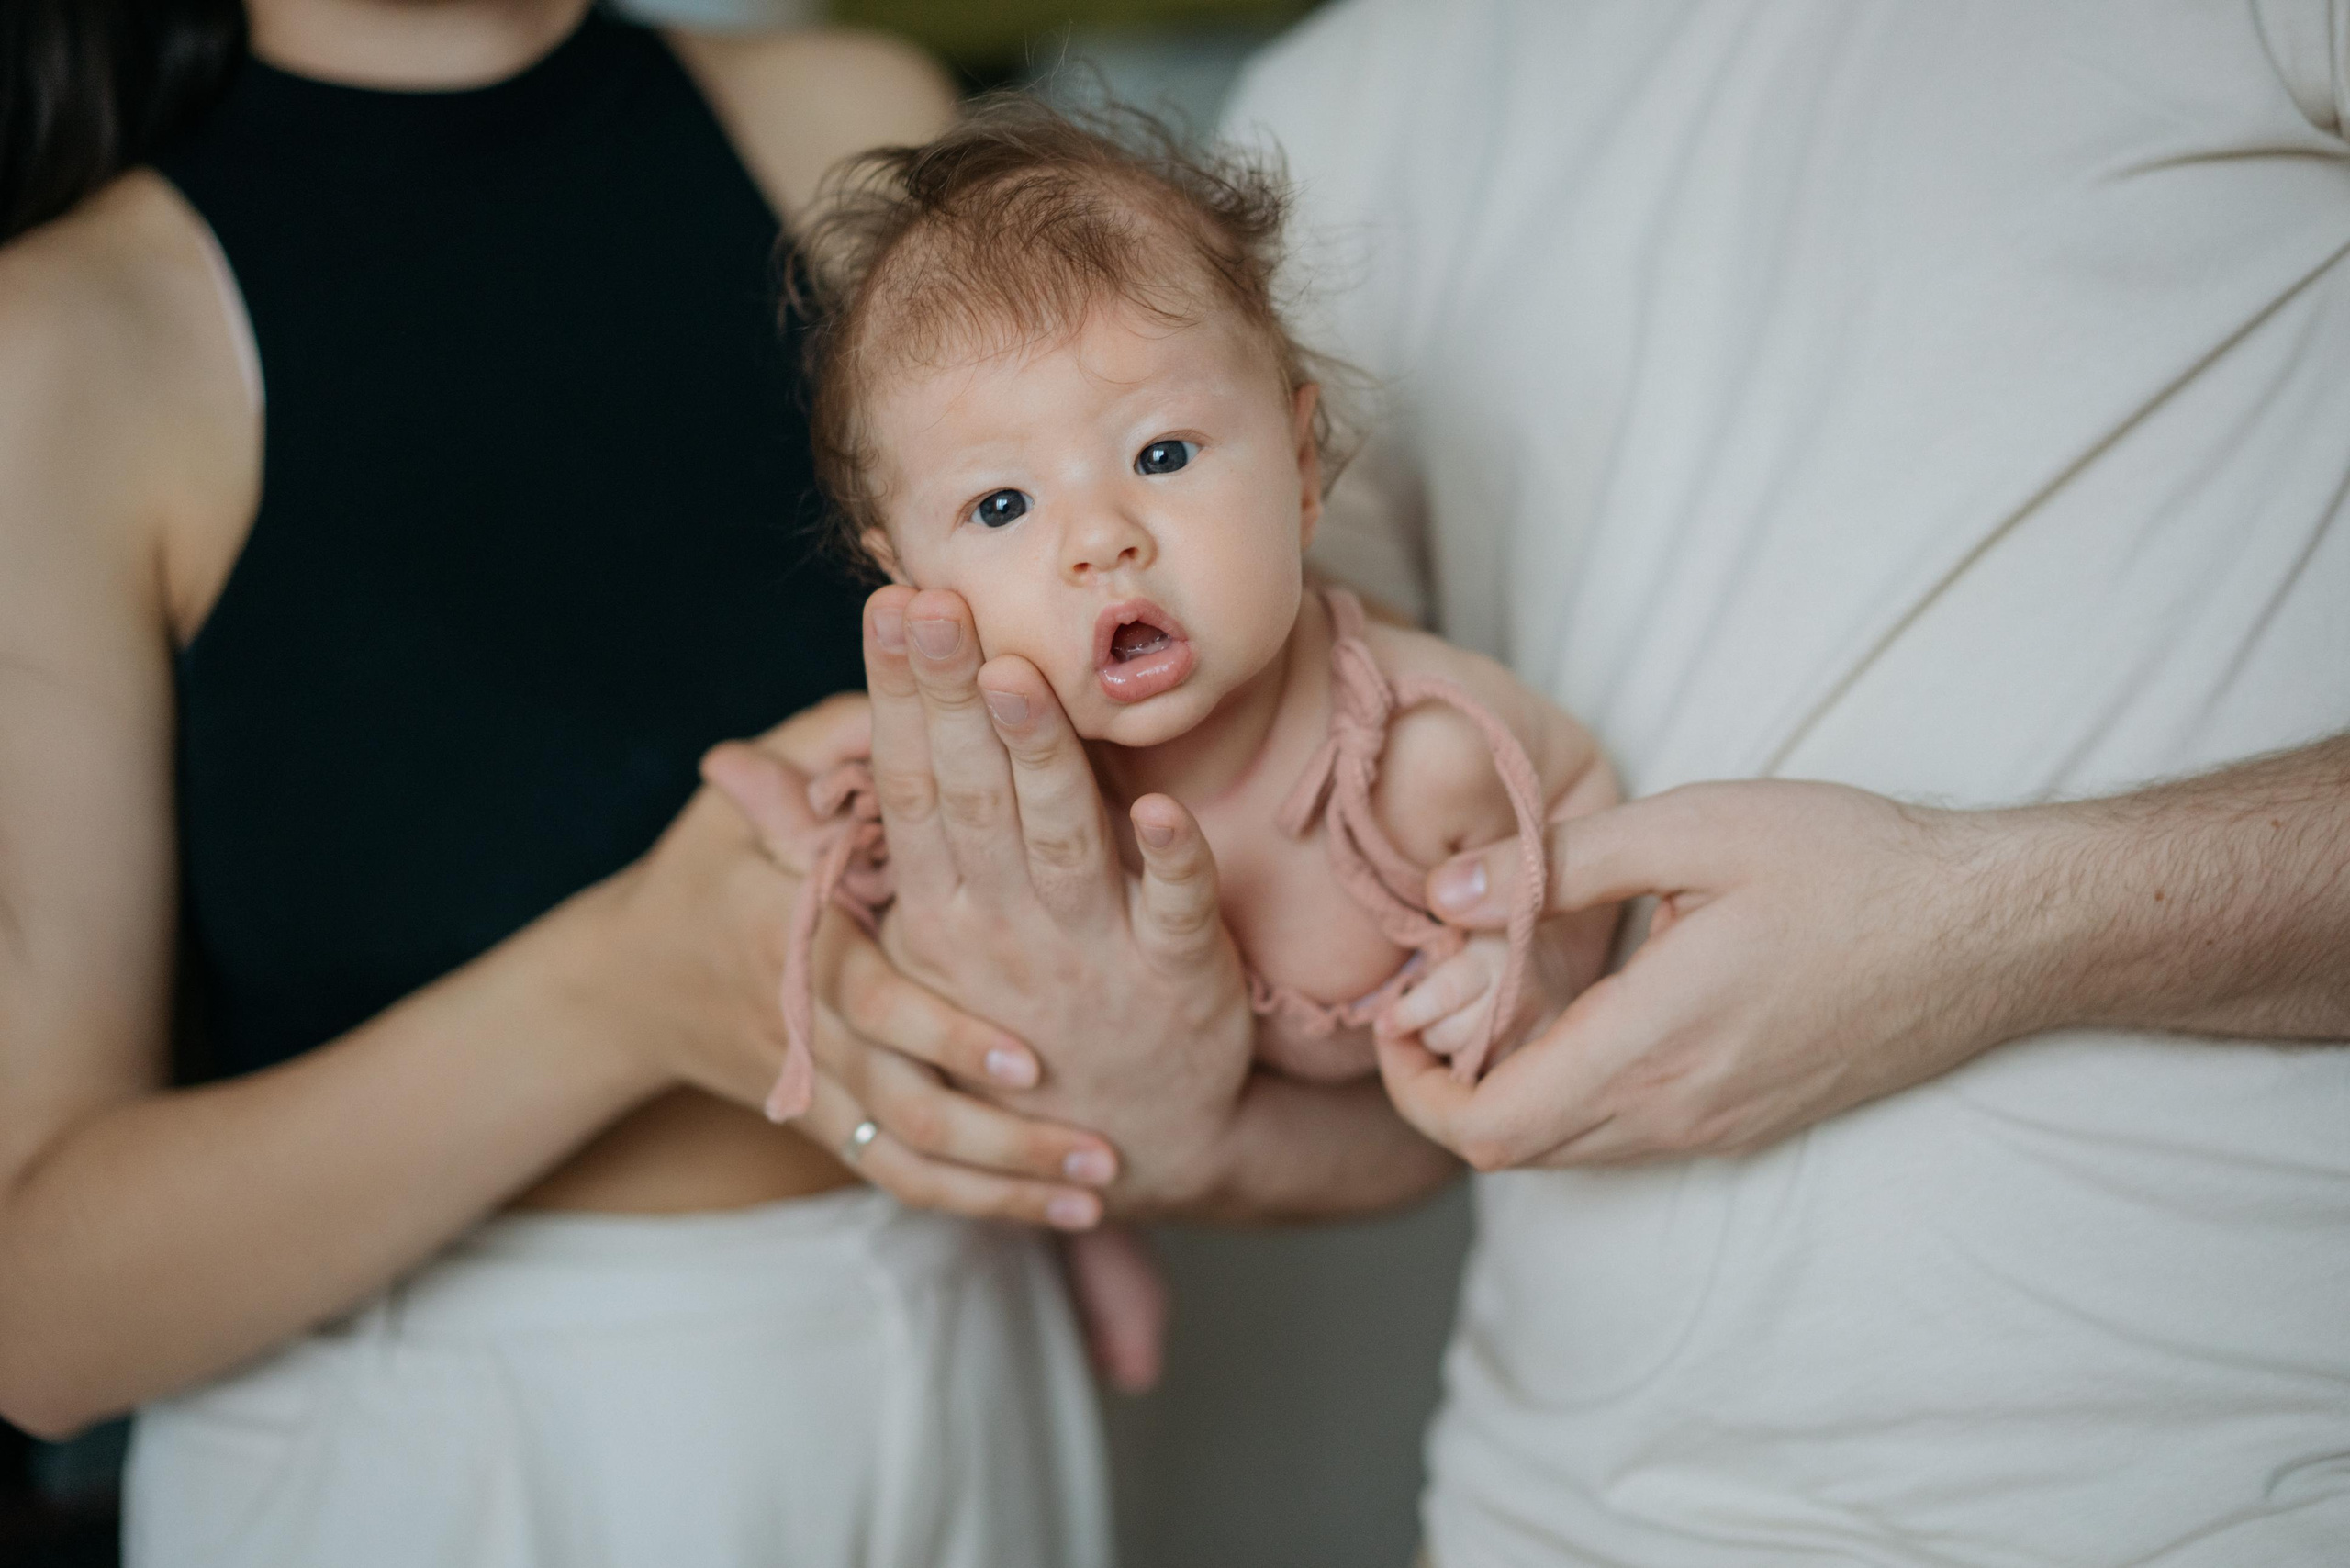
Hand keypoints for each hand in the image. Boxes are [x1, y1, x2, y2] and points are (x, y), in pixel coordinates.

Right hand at [696, 716, 1122, 1230]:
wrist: (632, 989)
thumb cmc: (708, 873)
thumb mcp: (746, 803)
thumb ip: (826, 748)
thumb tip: (906, 665)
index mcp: (794, 943)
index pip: (872, 997)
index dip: (948, 1032)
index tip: (1029, 1059)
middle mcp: (814, 1027)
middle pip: (908, 1102)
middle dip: (1003, 1132)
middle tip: (1099, 1144)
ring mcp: (825, 1087)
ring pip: (915, 1156)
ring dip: (1008, 1179)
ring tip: (1100, 1185)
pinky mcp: (834, 1126)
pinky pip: (907, 1182)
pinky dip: (984, 1205)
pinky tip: (1063, 1214)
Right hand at [858, 584, 1256, 1207]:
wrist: (1107, 1159)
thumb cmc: (986, 1030)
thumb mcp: (888, 952)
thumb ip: (832, 849)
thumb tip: (730, 762)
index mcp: (930, 909)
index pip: (904, 782)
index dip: (897, 692)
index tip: (891, 603)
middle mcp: (995, 929)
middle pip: (961, 796)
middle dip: (944, 695)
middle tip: (938, 605)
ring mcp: (1084, 955)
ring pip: (1054, 844)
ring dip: (1036, 757)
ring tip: (1018, 678)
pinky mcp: (1173, 982)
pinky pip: (1174, 916)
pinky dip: (1171, 861)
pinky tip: (1163, 807)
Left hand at [1383, 779, 2027, 1166]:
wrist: (1996, 933)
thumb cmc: (1855, 867)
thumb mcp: (1699, 828)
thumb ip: (1559, 867)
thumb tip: (1446, 900)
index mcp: (1655, 1047)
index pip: (1487, 1128)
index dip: (1411, 1088)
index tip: (1394, 1015)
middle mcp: (1678, 1112)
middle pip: (1512, 1150)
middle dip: (1444, 1086)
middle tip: (1433, 996)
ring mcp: (1715, 1129)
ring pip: (1565, 1148)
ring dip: (1506, 1090)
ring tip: (1499, 992)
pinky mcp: (1744, 1123)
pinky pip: (1621, 1135)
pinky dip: (1568, 1090)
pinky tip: (1579, 1010)